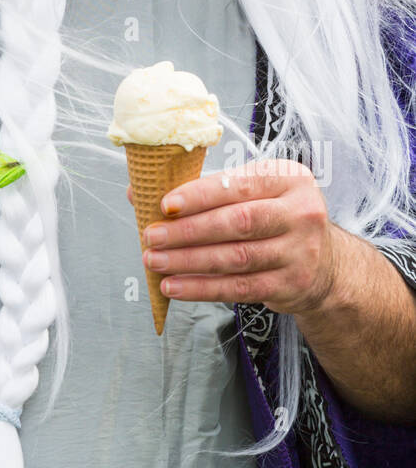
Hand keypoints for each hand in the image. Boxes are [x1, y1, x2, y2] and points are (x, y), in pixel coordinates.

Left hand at [127, 158, 337, 315]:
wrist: (326, 265)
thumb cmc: (276, 218)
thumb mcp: (256, 192)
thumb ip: (207, 190)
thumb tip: (141, 192)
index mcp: (289, 179)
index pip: (238, 184)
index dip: (199, 195)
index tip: (165, 205)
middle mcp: (301, 214)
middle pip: (237, 222)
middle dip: (188, 231)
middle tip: (151, 236)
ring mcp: (299, 253)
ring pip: (235, 258)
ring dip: (189, 262)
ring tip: (156, 261)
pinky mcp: (290, 286)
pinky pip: (238, 288)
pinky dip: (202, 288)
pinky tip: (175, 286)